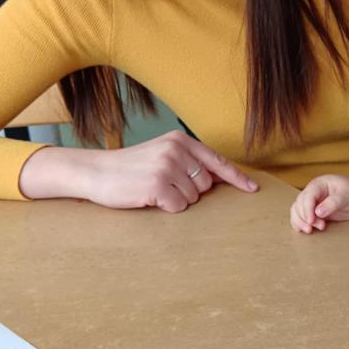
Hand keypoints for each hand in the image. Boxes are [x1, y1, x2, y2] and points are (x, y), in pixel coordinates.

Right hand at [19, 130, 257, 210]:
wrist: (96, 171)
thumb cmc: (131, 167)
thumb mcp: (162, 154)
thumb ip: (189, 162)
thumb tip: (221, 178)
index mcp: (180, 141)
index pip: (217, 161)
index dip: (237, 177)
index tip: (252, 189)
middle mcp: (176, 151)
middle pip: (206, 185)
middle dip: (189, 190)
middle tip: (162, 184)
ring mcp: (167, 167)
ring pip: (193, 198)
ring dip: (176, 199)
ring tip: (153, 189)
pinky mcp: (157, 186)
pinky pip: (179, 207)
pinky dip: (166, 207)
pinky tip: (149, 198)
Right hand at [290, 174, 348, 232]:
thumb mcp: (346, 195)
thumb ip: (333, 203)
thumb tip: (318, 212)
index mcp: (318, 185)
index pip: (307, 196)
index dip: (307, 209)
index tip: (312, 221)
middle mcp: (312, 193)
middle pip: (299, 205)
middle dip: (306, 218)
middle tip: (320, 226)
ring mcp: (311, 203)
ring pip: (296, 212)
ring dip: (300, 222)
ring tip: (311, 230)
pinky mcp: (312, 213)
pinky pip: (300, 218)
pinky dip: (300, 225)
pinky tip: (306, 230)